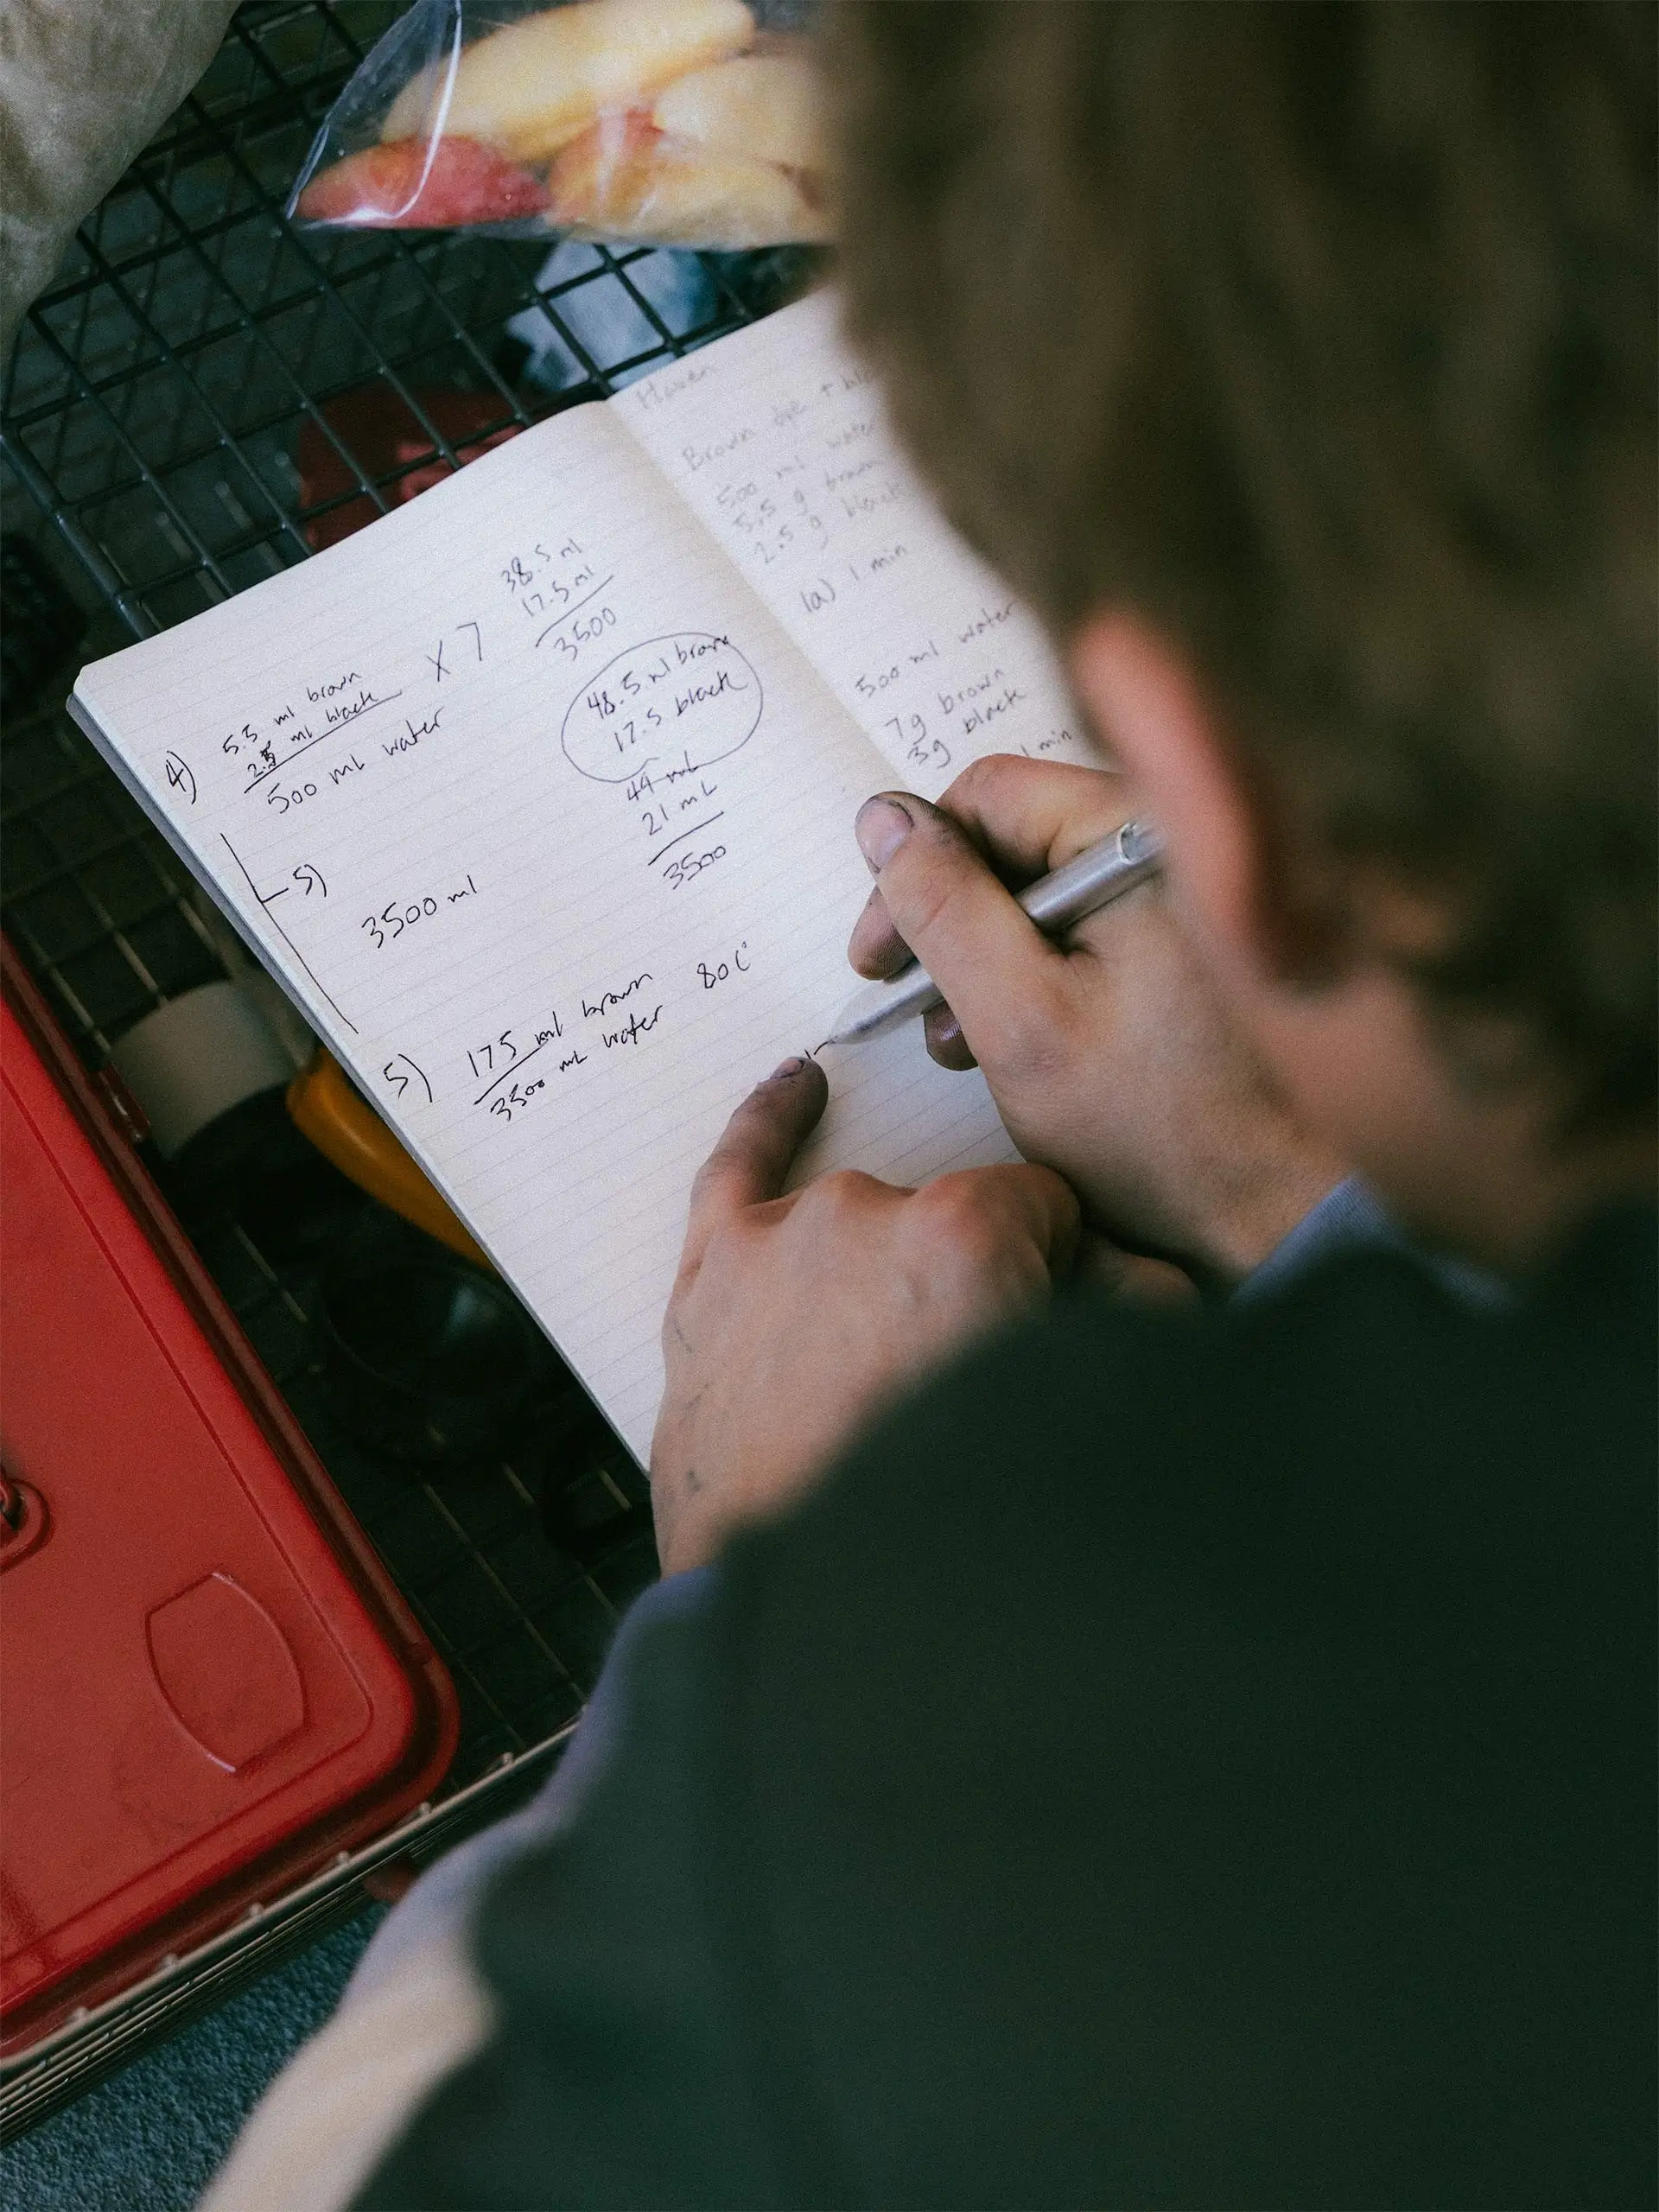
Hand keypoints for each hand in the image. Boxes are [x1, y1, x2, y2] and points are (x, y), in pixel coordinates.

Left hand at [651, 1056, 1078, 1572]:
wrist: (817, 1611)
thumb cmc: (946, 1521)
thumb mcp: (1067, 1404)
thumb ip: (1122, 1321)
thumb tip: (1161, 1284)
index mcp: (964, 1232)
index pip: (1040, 1209)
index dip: (1054, 1267)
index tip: (1048, 1320)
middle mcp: (864, 1212)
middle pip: (950, 1220)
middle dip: (969, 1282)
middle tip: (962, 1379)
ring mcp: (777, 1242)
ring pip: (861, 1224)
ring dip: (885, 1269)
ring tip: (888, 1361)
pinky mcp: (709, 1279)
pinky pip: (736, 1168)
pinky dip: (768, 1122)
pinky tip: (799, 1088)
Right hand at [847, 756, 1344, 1282]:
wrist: (1289, 1213)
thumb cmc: (1168, 1129)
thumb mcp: (1021, 1018)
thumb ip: (945, 910)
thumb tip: (884, 820)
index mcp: (1141, 836)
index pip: (987, 796)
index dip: (914, 870)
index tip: (880, 954)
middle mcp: (1174, 845)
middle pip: (1018, 843)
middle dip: (952, 926)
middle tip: (916, 1005)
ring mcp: (1189, 896)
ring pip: (1049, 894)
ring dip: (990, 964)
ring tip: (968, 1044)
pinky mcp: (1194, 946)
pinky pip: (1094, 933)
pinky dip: (1044, 982)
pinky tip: (1025, 1049)